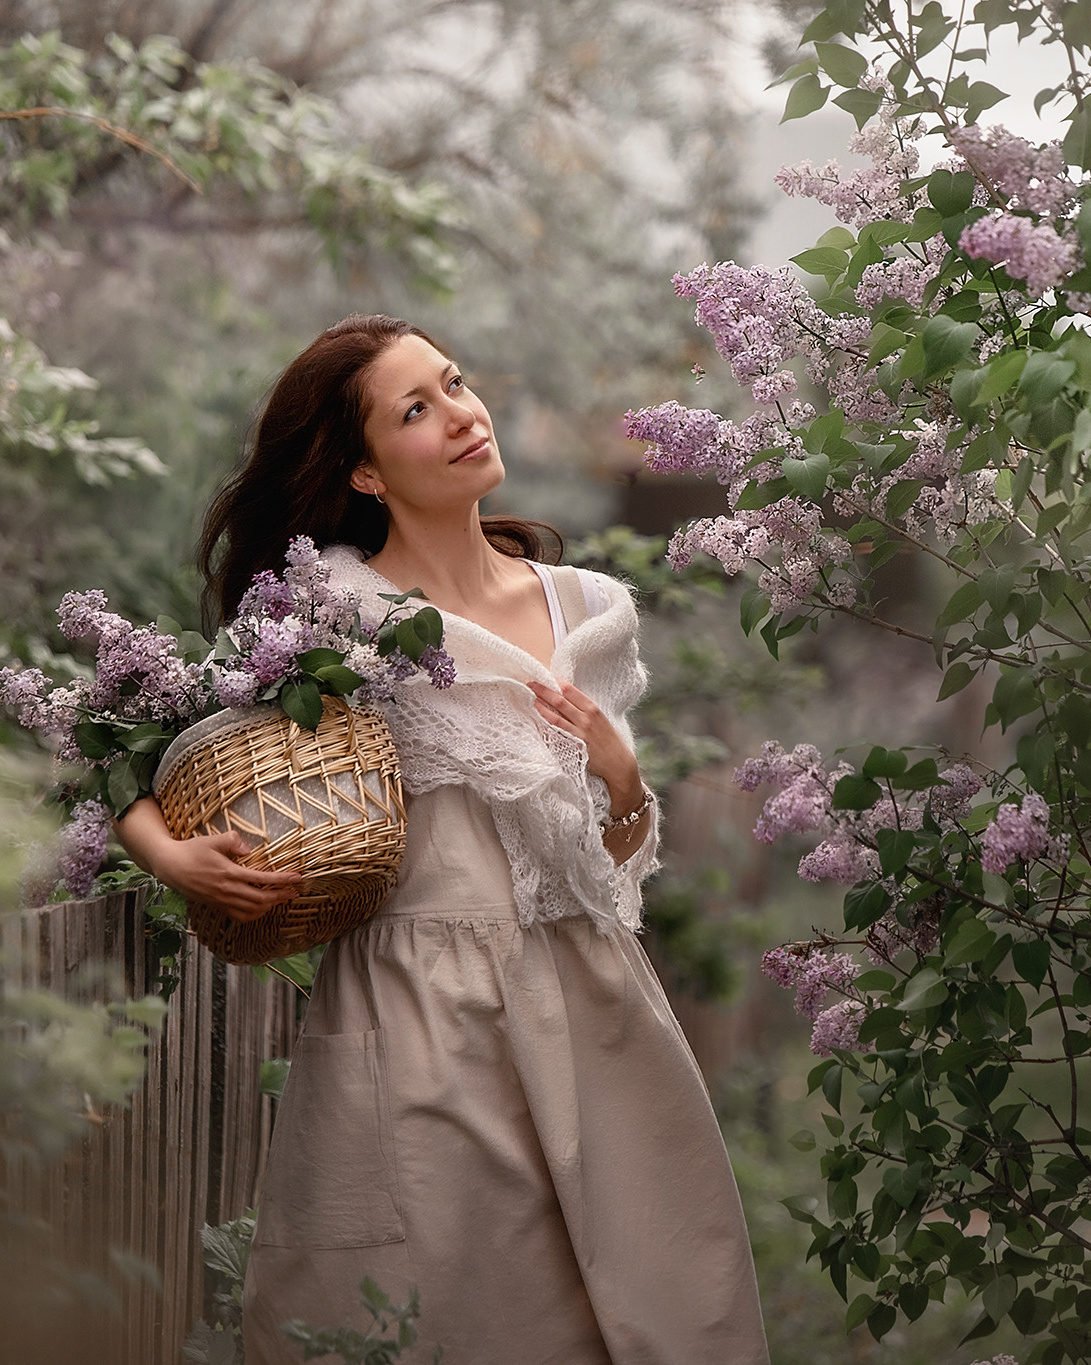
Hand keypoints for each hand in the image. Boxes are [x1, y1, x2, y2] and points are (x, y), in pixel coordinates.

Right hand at [153, 830, 301, 923]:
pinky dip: (254, 914)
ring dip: (270, 906)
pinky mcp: (216, 905)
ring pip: (252, 910)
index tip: (297, 877)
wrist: (170, 866)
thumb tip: (248, 848)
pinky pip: (239, 916)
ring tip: (282, 898)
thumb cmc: (191, 850)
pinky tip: (261, 908)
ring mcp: (221, 900)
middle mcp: (227, 890)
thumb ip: (233, 840)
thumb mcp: (212, 840)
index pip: (262, 878)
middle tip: (295, 891)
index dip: (282, 879)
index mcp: (229, 873)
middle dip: (281, 895)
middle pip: (261, 898)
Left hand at [527, 679, 642, 811]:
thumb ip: (584, 709)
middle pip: (560, 699)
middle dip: (543, 689)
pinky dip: (546, 724)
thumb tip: (564, 698)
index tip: (544, 676)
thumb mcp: (600, 719)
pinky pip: (557, 731)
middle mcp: (586, 717)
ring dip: (540, 705)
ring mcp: (580, 731)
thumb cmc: (609, 740)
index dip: (555, 681)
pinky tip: (537, 718)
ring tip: (529, 698)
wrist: (618, 762)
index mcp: (593, 708)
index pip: (570, 689)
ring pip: (555, 714)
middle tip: (530, 683)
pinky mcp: (575, 744)